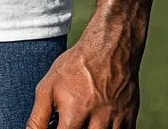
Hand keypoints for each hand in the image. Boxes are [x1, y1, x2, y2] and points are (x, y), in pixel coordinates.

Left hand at [25, 28, 140, 128]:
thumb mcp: (49, 87)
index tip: (57, 127)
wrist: (111, 47)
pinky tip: (97, 123)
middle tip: (69, 121)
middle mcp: (98, 122)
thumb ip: (38, 117)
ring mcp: (116, 123)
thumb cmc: (76, 66)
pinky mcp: (130, 121)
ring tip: (82, 120)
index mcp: (74, 115)